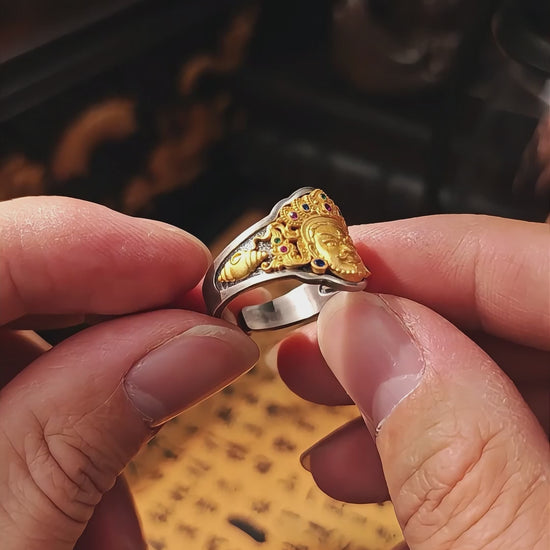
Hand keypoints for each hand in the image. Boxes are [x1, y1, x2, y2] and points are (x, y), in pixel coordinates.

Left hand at [0, 197, 258, 548]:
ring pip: (12, 348)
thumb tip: (199, 344)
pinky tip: (73, 516)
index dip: (97, 244)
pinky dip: (55, 441)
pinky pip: (0, 397)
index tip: (190, 271)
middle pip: (7, 285)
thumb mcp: (3, 549)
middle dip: (116, 322)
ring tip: (112, 518)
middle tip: (191, 354)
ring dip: (91, 407)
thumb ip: (84, 433)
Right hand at [277, 215, 549, 548]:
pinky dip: (428, 442)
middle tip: (315, 330)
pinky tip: (363, 463)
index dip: (438, 253)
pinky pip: (503, 438)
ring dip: (398, 384)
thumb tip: (362, 331)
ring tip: (318, 400)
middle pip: (517, 318)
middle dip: (399, 321)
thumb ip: (456, 455)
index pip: (549, 270)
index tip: (340, 260)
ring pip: (504, 379)